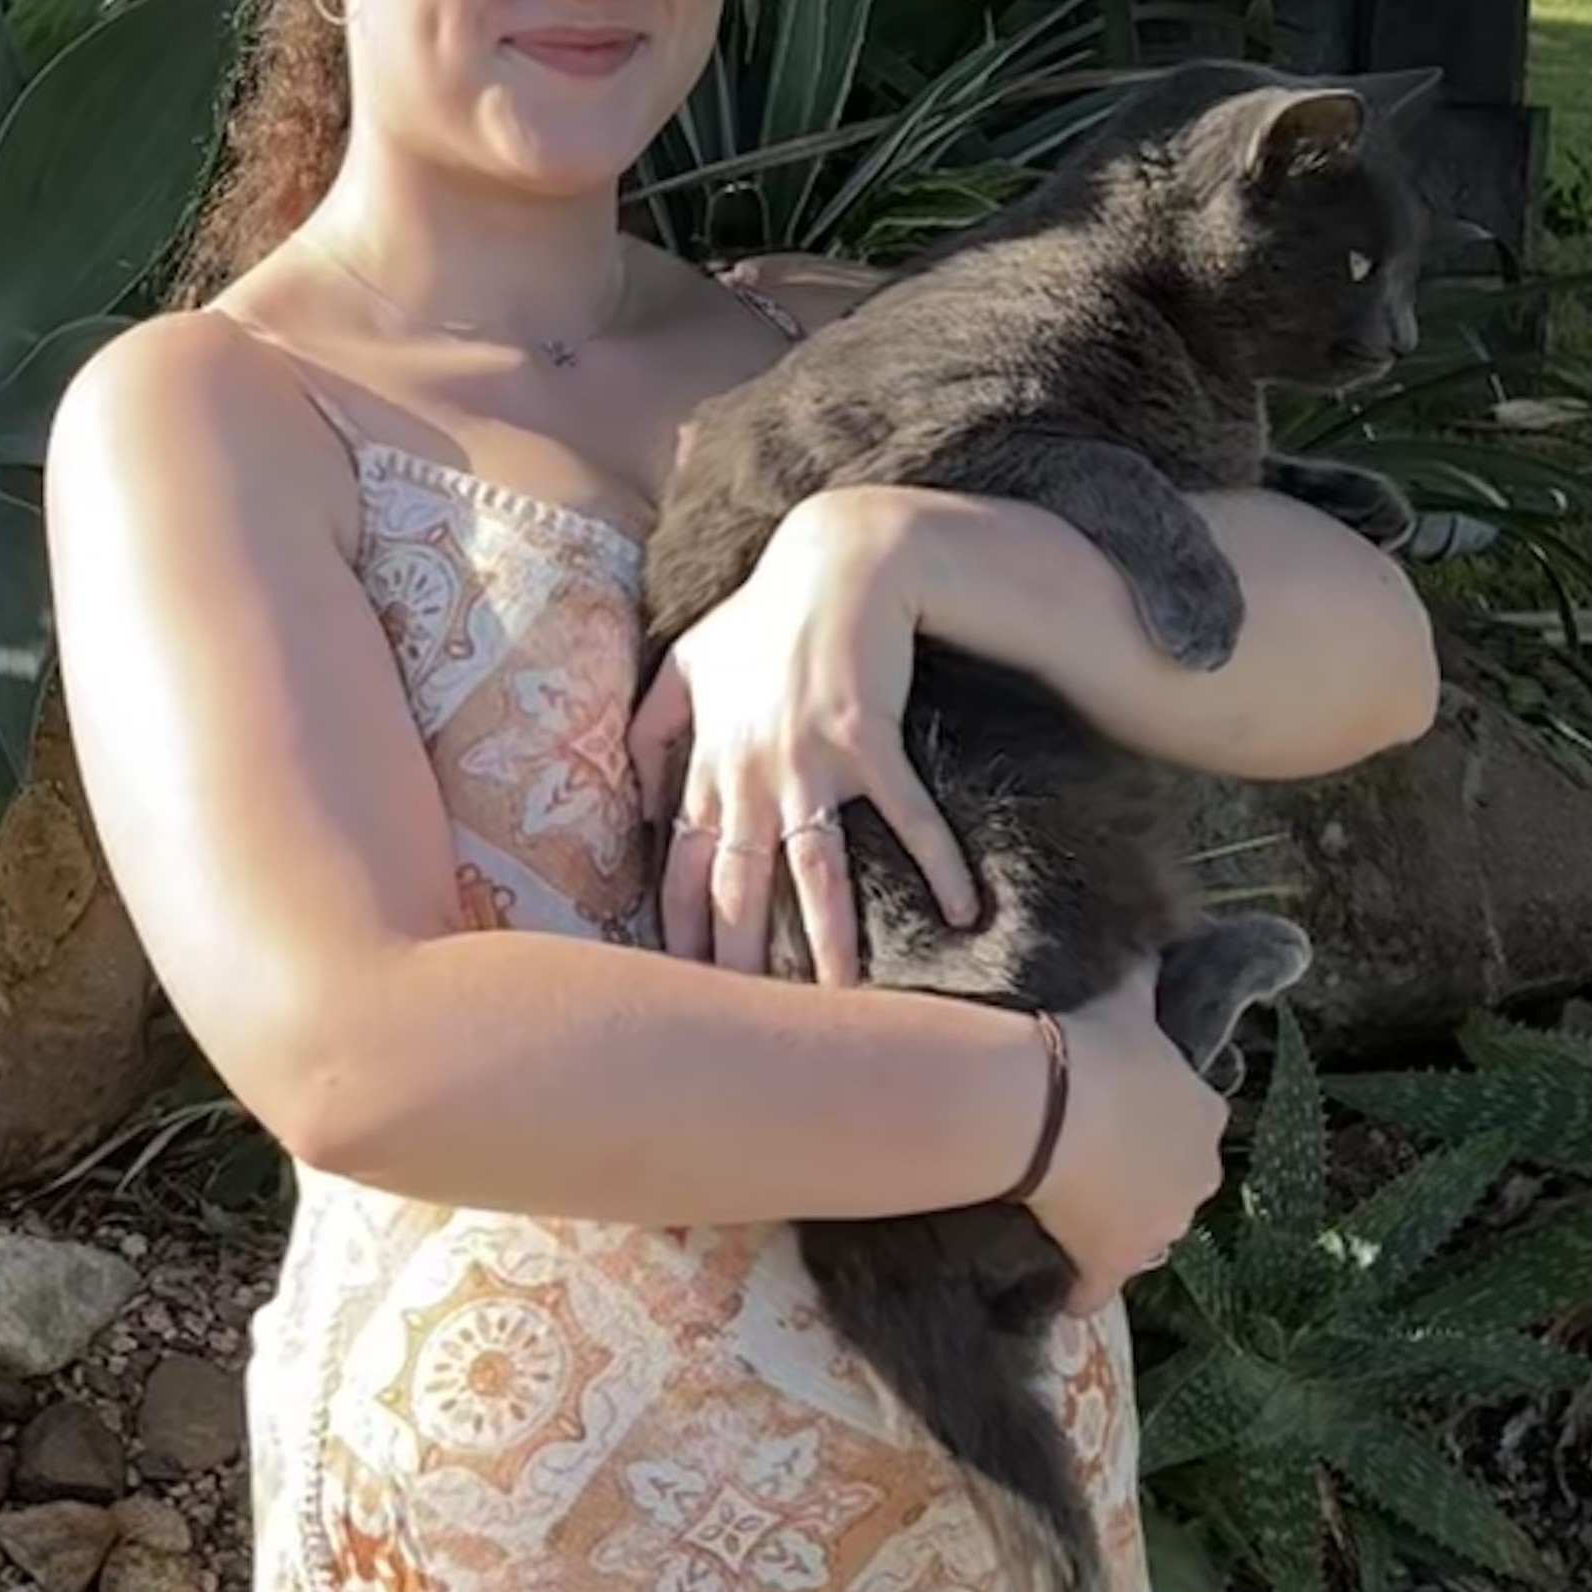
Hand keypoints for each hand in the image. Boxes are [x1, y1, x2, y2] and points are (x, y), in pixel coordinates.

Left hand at [626, 488, 979, 985]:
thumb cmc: (764, 616)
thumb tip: (629, 798)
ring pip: (813, 868)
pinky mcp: (871, 739)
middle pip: (738, 883)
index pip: (680, 862)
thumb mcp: (687, 663)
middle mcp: (752, 769)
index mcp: (710, 761)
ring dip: (828, 938)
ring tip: (842, 1002)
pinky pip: (906, 814)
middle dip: (736, 958)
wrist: (838, 564)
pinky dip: (936, 862)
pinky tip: (962, 911)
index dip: (676, 924)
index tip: (673, 984)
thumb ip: (650, 730)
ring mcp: (811, 758)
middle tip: (742, 1027)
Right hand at [1025, 962, 1228, 1314]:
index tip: (1116, 1105)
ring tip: (1066, 1201)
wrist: (1041, 1103)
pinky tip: (1060, 1284)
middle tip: (1087, 1150)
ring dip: (1114, 1224)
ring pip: (1143, 1233)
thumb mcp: (1125, 997)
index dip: (1153, 1116)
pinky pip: (1098, 1287)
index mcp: (1205, 1114)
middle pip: (1174, 1182)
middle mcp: (1197, 1177)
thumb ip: (1146, 980)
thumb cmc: (1088, 1043)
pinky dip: (1079, 1286)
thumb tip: (1155, 950)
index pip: (1192, 1121)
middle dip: (1141, 1173)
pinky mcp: (1110, 1264)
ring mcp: (1156, 1228)